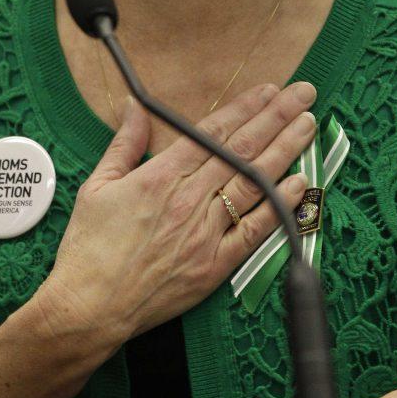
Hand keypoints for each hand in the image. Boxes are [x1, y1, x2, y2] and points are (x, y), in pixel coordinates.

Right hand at [36, 80, 316, 347]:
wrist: (89, 307)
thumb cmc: (89, 248)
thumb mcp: (97, 185)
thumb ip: (124, 143)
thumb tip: (135, 107)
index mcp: (159, 177)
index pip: (212, 132)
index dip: (244, 108)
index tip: (268, 90)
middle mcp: (187, 200)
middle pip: (241, 150)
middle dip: (276, 117)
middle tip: (303, 94)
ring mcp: (205, 234)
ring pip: (254, 182)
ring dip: (285, 151)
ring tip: (308, 125)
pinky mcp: (215, 265)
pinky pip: (255, 230)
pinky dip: (279, 205)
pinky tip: (299, 184)